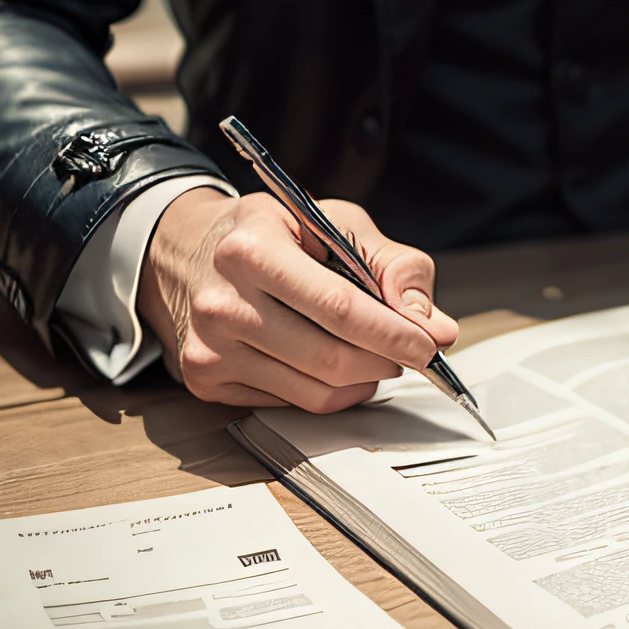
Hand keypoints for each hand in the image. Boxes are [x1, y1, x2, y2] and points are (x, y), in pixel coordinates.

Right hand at [138, 187, 458, 411]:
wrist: (191, 252)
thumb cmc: (276, 234)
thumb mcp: (337, 224)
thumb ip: (395, 268)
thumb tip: (436, 327)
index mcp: (253, 248)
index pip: (338, 306)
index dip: (392, 332)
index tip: (428, 346)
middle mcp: (222, 301)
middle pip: (327, 356)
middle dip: (383, 360)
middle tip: (410, 352)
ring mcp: (209, 346)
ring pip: (311, 390)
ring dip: (361, 381)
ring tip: (375, 357)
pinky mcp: (205, 379)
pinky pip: (288, 404)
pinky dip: (326, 392)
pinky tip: (332, 364)